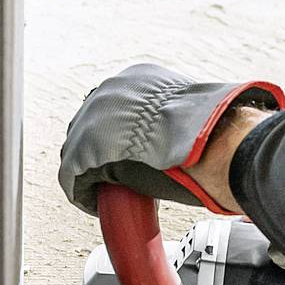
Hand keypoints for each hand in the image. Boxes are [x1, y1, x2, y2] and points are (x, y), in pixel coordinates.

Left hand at [58, 61, 284, 215]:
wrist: (210, 143)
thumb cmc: (210, 133)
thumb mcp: (190, 113)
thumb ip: (174, 118)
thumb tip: (180, 138)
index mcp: (135, 78)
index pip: (114, 110)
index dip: (119, 138)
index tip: (130, 155)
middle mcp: (107, 91)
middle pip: (90, 129)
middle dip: (102, 155)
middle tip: (121, 178)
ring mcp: (90, 119)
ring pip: (79, 154)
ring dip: (93, 175)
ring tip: (112, 193)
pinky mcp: (81, 152)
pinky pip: (74, 179)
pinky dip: (85, 195)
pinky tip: (97, 206)